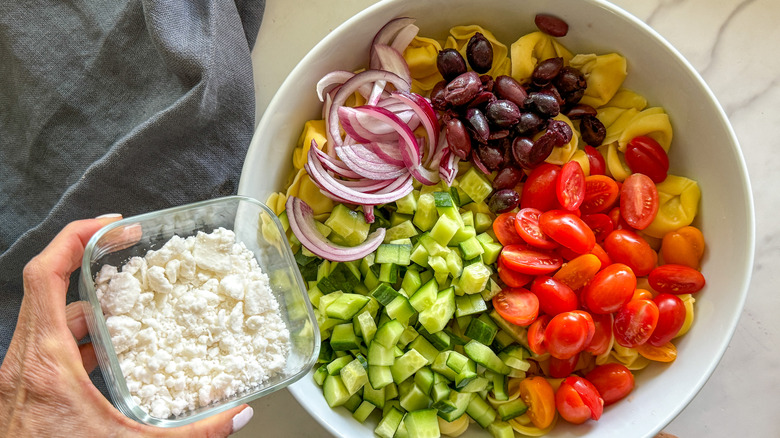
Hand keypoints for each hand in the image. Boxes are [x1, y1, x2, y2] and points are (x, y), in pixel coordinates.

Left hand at [0, 216, 252, 436]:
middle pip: (48, 288)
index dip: (74, 237)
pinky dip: (76, 337)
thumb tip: (236, 415)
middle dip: (90, 266)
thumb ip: (194, 435)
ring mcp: (19, 375)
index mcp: (46, 362)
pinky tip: (107, 355)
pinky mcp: (22, 390)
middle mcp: (24, 361)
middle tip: (128, 256)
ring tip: (126, 307)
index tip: (110, 226)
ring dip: (85, 307)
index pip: (46, 276)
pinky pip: (45, 344)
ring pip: (46, 318)